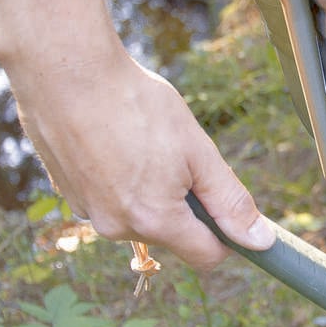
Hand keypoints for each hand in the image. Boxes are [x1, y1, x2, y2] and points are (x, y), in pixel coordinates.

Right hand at [8, 45, 274, 269]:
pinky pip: (109, 197)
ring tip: (140, 140)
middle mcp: (116, 228)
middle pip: (172, 233)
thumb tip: (260, 242)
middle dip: (184, 202)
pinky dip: (118, 176)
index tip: (228, 205)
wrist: (64, 70)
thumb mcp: (197, 150)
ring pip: (139, 213)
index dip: (227, 235)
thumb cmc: (136, 104)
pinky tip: (113, 139)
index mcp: (154, 221)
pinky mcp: (67, 193)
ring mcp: (86, 211)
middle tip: (177, 152)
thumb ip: (229, 201)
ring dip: (150, 188)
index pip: (206, 256)